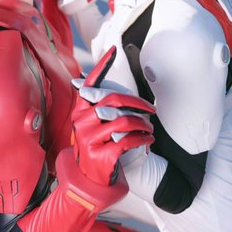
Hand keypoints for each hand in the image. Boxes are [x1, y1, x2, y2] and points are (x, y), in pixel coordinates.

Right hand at [71, 47, 154, 186]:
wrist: (90, 181)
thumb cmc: (97, 146)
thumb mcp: (92, 125)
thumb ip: (99, 106)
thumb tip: (103, 81)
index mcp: (80, 111)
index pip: (90, 84)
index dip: (102, 66)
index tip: (114, 50)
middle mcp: (81, 122)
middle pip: (113, 100)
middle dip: (138, 102)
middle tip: (152, 109)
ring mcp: (89, 139)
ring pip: (123, 121)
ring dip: (143, 124)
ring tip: (150, 128)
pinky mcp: (101, 155)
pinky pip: (128, 141)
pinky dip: (143, 139)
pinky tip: (149, 140)